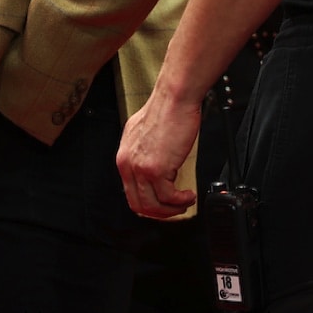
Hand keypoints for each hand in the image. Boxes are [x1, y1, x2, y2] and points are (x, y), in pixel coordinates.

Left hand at [115, 91, 201, 218]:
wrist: (174, 99)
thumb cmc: (165, 112)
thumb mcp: (143, 135)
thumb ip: (142, 154)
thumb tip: (153, 169)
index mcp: (124, 156)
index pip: (130, 193)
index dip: (149, 204)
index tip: (163, 204)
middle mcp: (128, 163)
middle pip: (139, 205)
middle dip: (161, 212)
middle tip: (176, 208)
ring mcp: (140, 168)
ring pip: (152, 206)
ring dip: (172, 209)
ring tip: (185, 201)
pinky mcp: (155, 169)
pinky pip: (168, 198)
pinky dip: (181, 201)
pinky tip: (188, 194)